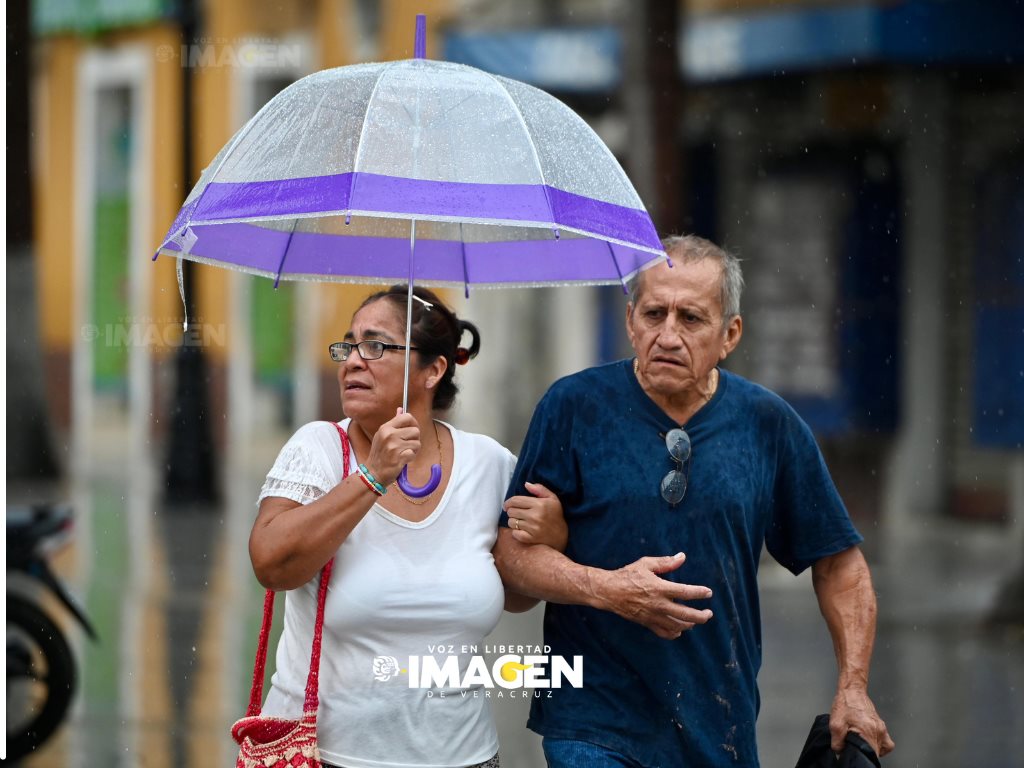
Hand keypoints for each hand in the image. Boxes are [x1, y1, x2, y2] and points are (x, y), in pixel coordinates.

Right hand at [365, 408, 420, 485]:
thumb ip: (393, 423)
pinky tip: (403, 460)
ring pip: (417, 443)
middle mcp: (389, 435)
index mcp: (386, 428)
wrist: (373, 473)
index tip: (412, 430)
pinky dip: (411, 458)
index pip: (407, 417)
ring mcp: (393, 446)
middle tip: (407, 446)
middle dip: (415, 439)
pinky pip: (413, 453)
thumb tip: (400, 409)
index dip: (413, 423)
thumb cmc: (379, 454)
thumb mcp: (382, 436)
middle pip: (415, 431)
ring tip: (404, 453)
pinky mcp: (398, 458)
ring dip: (413, 450)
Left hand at [503, 482, 567, 550]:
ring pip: (511, 522)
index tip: (507, 505)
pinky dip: (516, 532)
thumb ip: (539, 489)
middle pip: (511, 511)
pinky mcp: (530, 538)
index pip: (515, 501)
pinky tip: (522, 530)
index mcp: (539, 504)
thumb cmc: (555, 515)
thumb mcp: (552, 499)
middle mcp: (534, 516)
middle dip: (512, 511)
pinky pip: (514, 533)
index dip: (508, 502)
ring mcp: (532, 528)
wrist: (561, 536)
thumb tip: (526, 484)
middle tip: (517, 513)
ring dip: (513, 522)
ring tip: (520, 522)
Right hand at [593, 553, 712, 639]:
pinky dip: (674, 633)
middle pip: (686, 614)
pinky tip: (679, 630)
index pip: (685, 592)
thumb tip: (682, 557)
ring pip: (677, 626)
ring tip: (696, 620)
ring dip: (690, 624)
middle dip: (701, 615)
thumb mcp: (646, 564)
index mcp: (659, 588)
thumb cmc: (627, 575)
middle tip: (709, 613)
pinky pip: (664, 633)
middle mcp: (658, 605)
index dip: (699, 593)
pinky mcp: (647, 623)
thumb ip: (666, 562)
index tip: (708, 593)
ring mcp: (653, 616)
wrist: (609, 592)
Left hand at [829, 686, 894, 756]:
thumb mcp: (835, 724)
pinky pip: (885, 741)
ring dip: (872, 749)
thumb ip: (837, 741)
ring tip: (862, 744)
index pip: (871, 753)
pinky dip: (878, 744)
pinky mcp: (881, 725)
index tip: (855, 752)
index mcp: (868, 731)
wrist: (852, 690)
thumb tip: (840, 752)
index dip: (861, 756)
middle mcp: (879, 730)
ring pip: (882, 748)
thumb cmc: (845, 704)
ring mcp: (882, 728)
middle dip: (866, 752)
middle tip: (856, 746)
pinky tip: (868, 740)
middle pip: (877, 752)